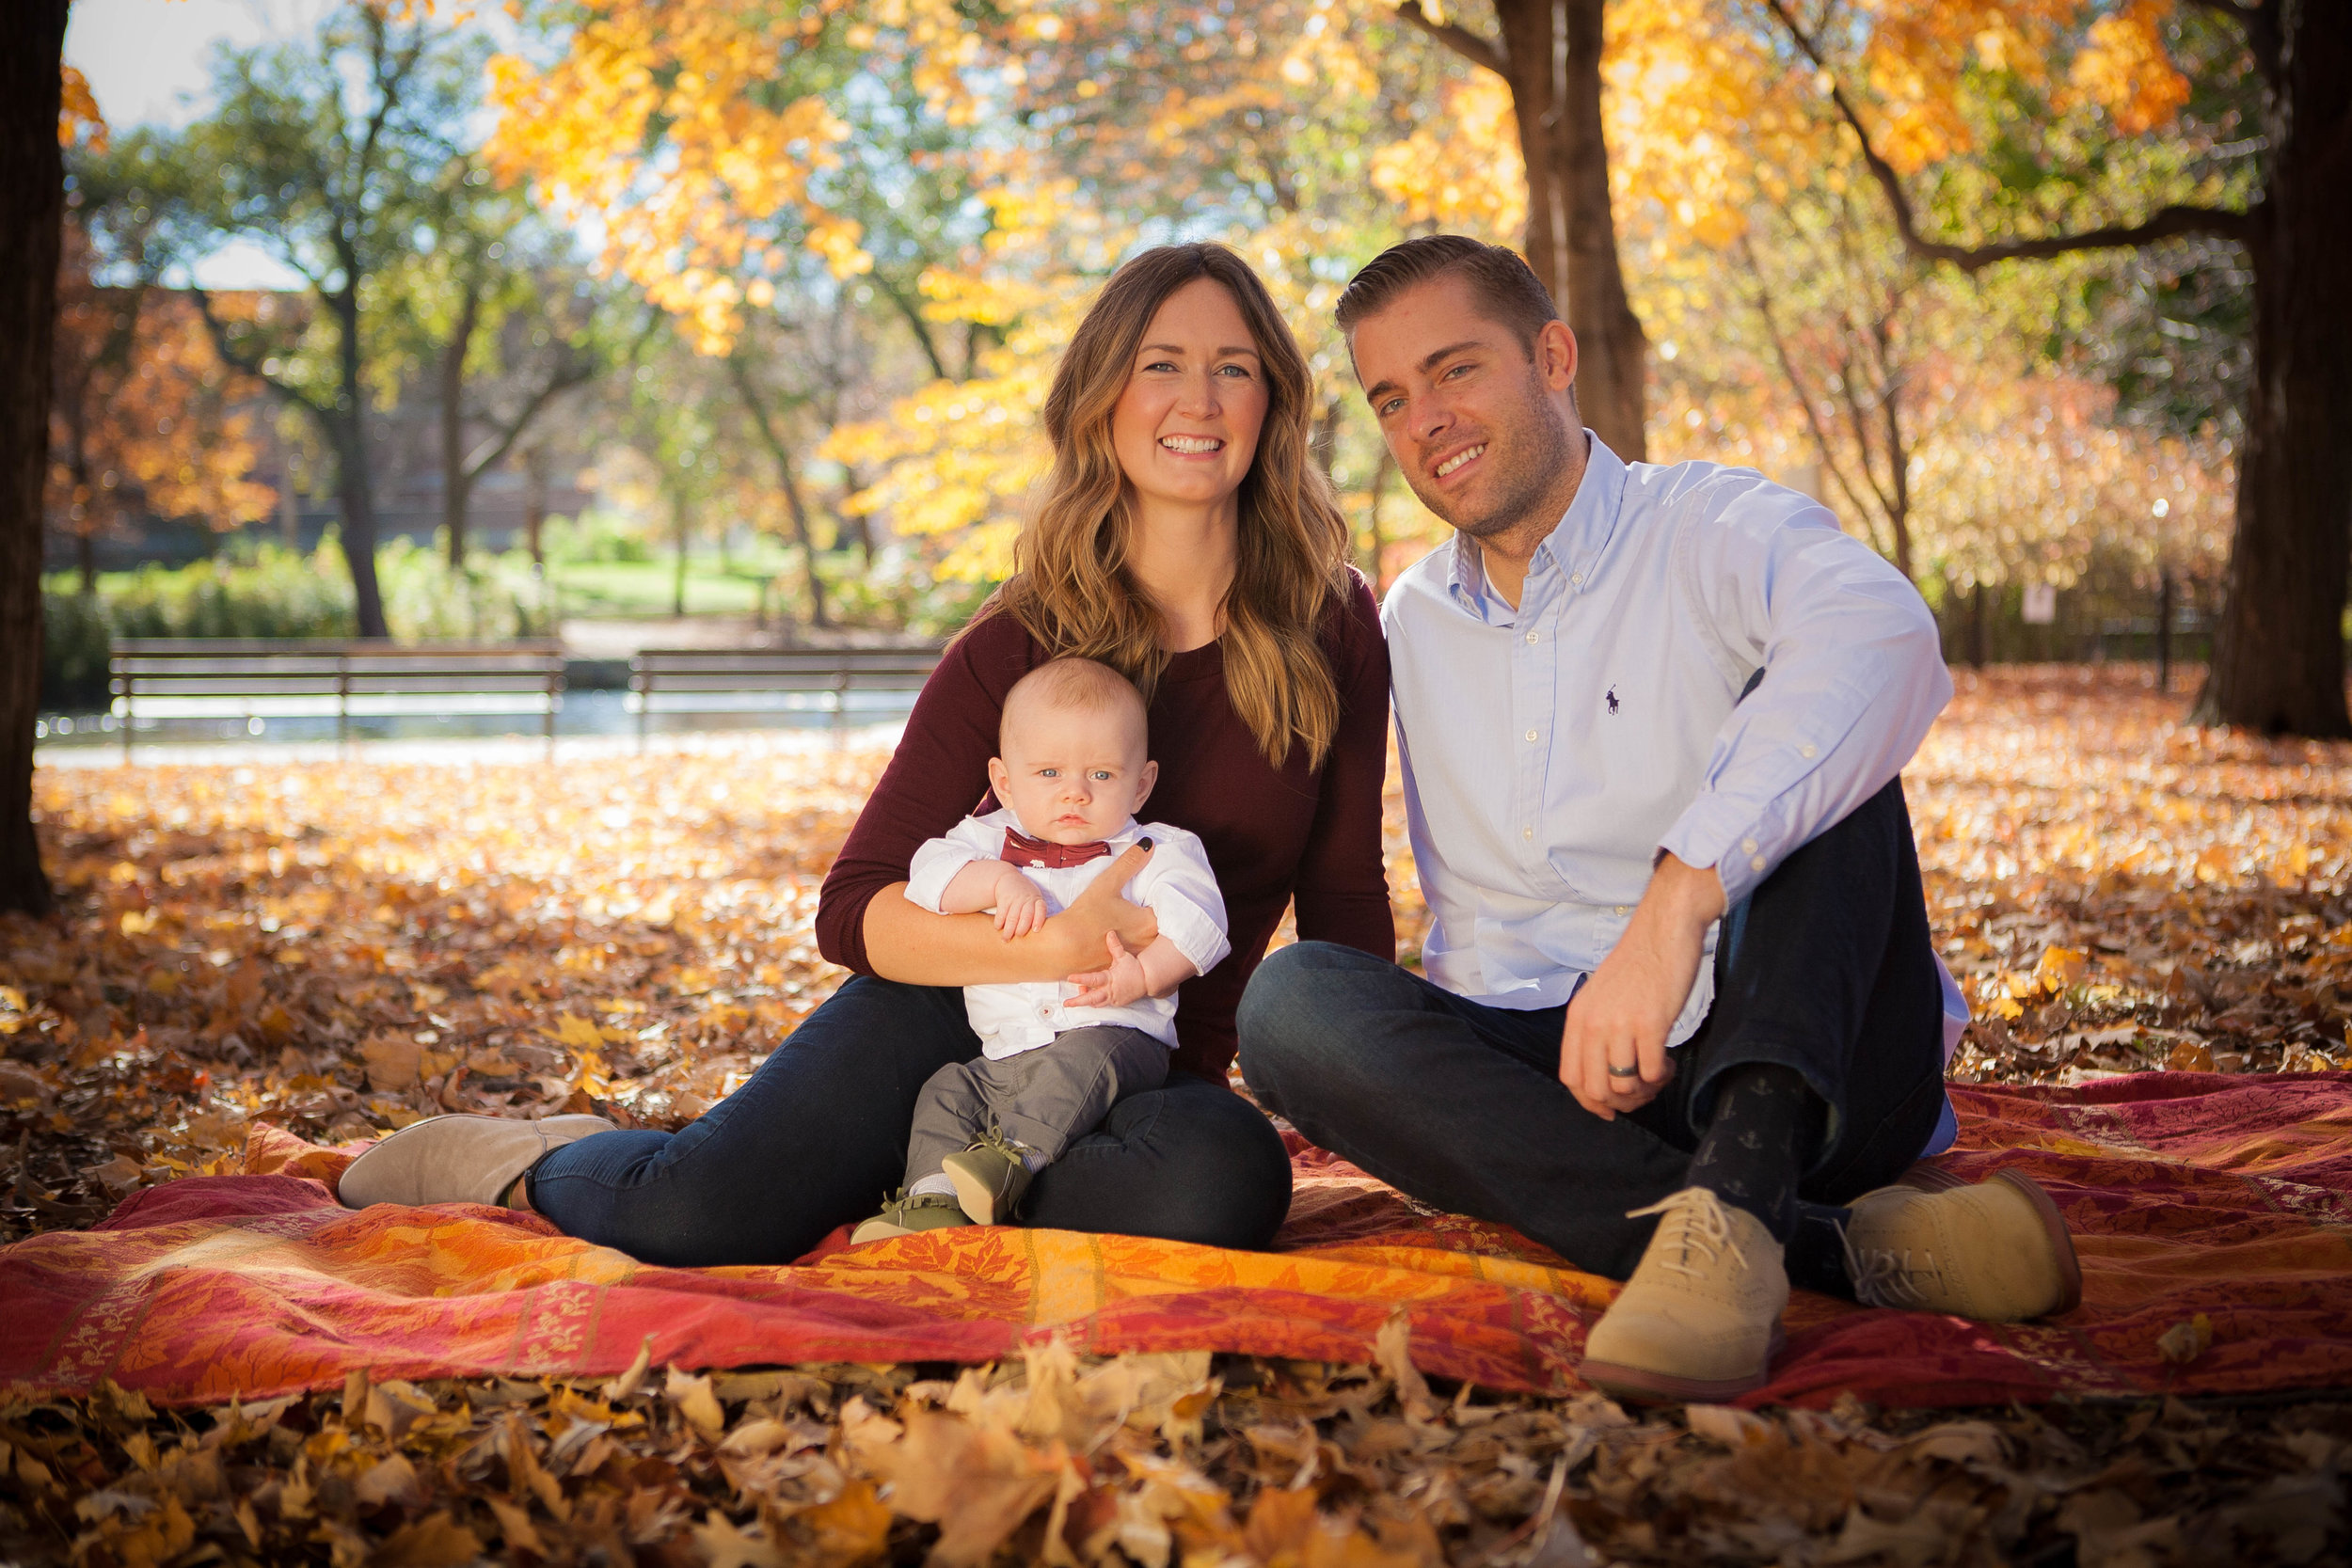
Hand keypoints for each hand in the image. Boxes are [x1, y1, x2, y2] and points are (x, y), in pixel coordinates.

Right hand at [991, 869, 1048, 939]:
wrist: (1009, 879)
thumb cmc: (1025, 896)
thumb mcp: (1034, 900)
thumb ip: (1036, 914)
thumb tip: (1038, 936)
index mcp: (1037, 900)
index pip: (1041, 909)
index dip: (1039, 920)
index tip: (1035, 930)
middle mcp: (1027, 899)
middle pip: (1026, 916)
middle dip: (1021, 929)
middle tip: (1018, 937)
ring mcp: (1015, 898)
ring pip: (1012, 917)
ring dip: (1008, 929)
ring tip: (1005, 939)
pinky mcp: (1003, 898)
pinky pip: (1001, 912)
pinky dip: (999, 922)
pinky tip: (998, 928)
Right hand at [1044, 839, 1157, 971]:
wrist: (1062, 948)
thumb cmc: (1086, 915)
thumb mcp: (1107, 883)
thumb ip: (1129, 863)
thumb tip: (1149, 844)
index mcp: (1148, 923)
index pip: (1171, 912)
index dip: (1167, 903)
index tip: (1162, 896)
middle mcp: (1146, 944)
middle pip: (1164, 931)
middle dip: (1162, 920)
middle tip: (1153, 907)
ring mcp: (1134, 959)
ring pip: (1150, 946)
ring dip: (1149, 936)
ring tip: (1139, 924)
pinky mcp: (1121, 967)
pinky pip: (1135, 959)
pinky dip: (1134, 949)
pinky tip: (1122, 940)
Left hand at [1064, 931, 1147, 1009]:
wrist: (1147, 980)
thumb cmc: (1134, 968)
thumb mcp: (1124, 956)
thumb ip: (1115, 946)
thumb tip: (1110, 933)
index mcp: (1110, 979)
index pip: (1093, 979)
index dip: (1081, 979)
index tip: (1070, 978)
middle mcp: (1110, 991)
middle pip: (1091, 999)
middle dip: (1078, 1001)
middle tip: (1066, 1003)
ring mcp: (1113, 999)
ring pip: (1096, 1003)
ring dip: (1085, 1001)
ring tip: (1078, 994)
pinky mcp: (1115, 1003)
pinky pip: (1102, 1003)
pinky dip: (1095, 1001)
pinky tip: (1089, 993)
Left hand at [1558, 853, 1724, 1119]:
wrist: (1664, 931)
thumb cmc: (1638, 965)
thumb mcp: (1602, 997)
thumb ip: (1596, 1032)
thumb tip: (1603, 1078)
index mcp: (1578, 1017)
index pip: (1570, 1077)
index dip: (1589, 1102)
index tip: (1610, 1109)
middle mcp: (1593, 1023)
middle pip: (1595, 1089)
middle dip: (1621, 1102)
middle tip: (1643, 1091)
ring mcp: (1620, 1023)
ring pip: (1623, 1085)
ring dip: (1644, 1090)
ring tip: (1657, 1074)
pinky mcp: (1650, 1023)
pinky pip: (1649, 1072)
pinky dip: (1661, 1077)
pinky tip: (1667, 1062)